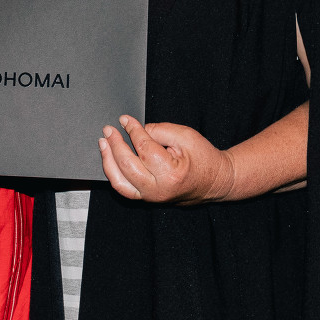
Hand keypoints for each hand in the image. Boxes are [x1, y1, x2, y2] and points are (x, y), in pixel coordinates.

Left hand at [98, 116, 235, 203]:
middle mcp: (158, 189)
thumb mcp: (185, 136)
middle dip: (115, 144)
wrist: (216, 181)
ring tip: (103, 144)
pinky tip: (109, 159)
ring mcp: (152, 197)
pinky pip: (124, 189)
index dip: (131, 130)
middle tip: (109, 130)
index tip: (124, 120)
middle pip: (126, 164)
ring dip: (108, 161)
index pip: (143, 147)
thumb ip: (158, 131)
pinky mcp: (148, 199)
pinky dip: (114, 174)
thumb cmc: (204, 159)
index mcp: (170, 173)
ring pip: (120, 181)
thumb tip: (136, 129)